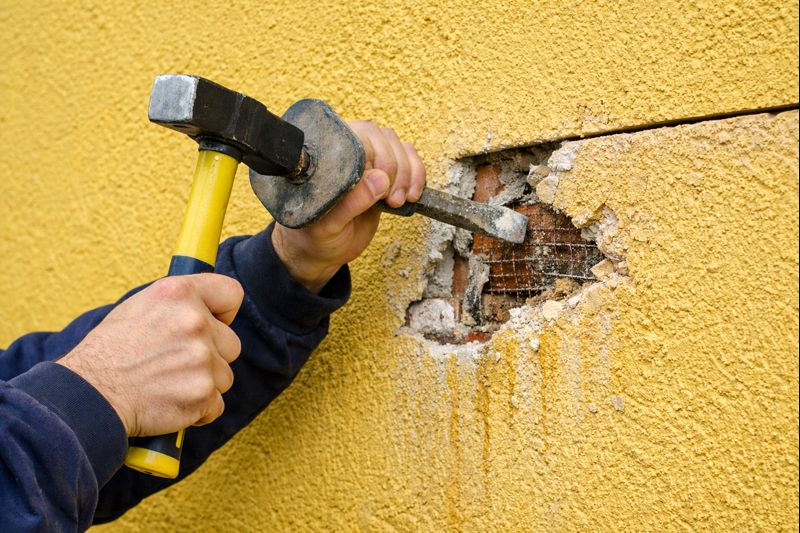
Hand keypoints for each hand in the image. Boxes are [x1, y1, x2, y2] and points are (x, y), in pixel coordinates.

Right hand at [56, 274, 242, 436]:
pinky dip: (197, 410)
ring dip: (203, 384)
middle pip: (231, 343)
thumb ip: (179, 305)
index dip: (224, 313)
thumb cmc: (110, 352)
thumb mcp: (140, 307)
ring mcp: (201, 359)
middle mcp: (194, 322)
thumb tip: (209, 307)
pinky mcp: (202, 393)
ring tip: (168, 383)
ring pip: (224, 376)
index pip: (231, 293)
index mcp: (179, 293)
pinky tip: (170, 402)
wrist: (87, 395)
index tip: (214, 324)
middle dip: (211, 356)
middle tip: (175, 363)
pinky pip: (216, 404)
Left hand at [272, 121, 426, 292]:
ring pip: (398, 147)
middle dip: (395, 170)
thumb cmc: (317, 236)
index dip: (376, 159)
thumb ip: (349, 204)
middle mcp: (346, 151)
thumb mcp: (328, 226)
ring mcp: (367, 159)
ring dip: (408, 173)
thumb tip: (380, 179)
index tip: (381, 188)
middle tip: (392, 200)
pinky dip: (417, 175)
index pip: (357, 138)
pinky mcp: (384, 171)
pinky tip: (412, 195)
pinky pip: (409, 158)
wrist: (326, 249)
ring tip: (399, 201)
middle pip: (383, 139)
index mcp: (324, 158)